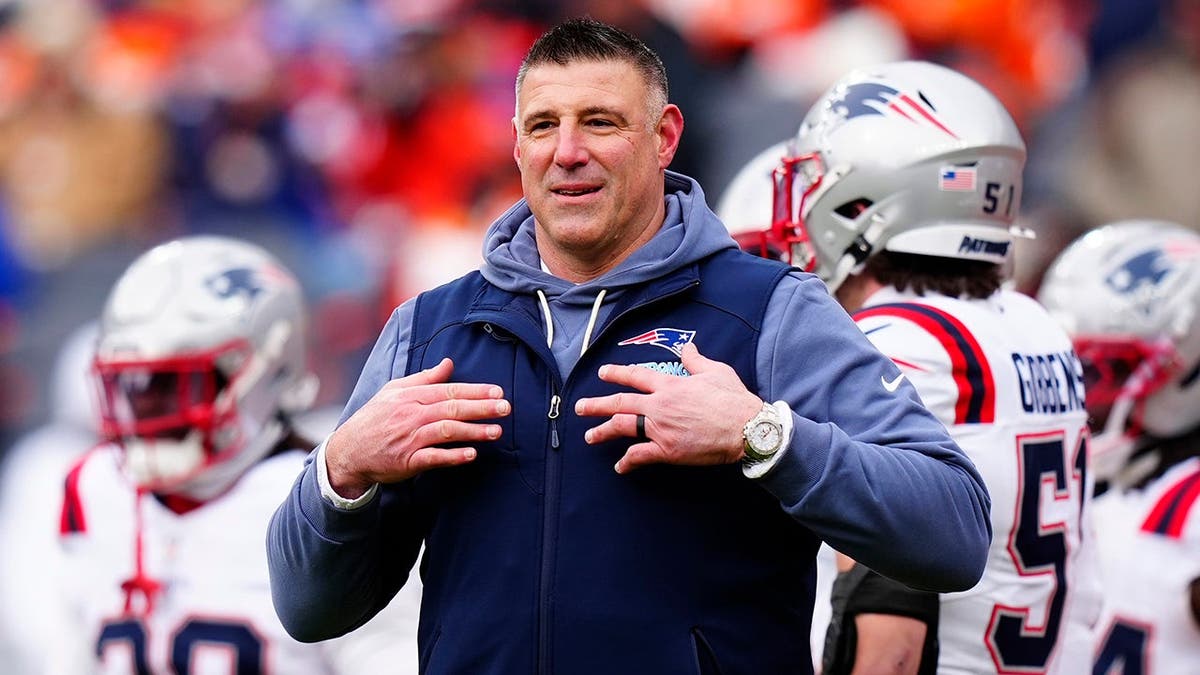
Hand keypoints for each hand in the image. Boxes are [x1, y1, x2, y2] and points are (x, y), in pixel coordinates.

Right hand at [325, 358, 509, 496]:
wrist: (349, 450)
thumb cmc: (375, 418)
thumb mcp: (394, 391)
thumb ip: (424, 378)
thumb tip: (448, 364)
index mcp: (411, 396)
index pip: (449, 390)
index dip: (475, 391)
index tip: (498, 392)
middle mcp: (412, 415)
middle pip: (452, 408)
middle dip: (481, 407)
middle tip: (506, 408)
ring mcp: (410, 438)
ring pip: (446, 431)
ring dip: (473, 431)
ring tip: (496, 431)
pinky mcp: (407, 460)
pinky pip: (433, 457)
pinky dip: (453, 455)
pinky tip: (471, 455)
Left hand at [574, 342, 762, 473]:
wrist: (745, 427)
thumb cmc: (733, 399)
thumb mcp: (715, 372)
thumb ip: (696, 360)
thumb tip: (688, 348)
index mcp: (670, 385)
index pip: (636, 376)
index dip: (617, 373)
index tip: (603, 373)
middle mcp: (659, 405)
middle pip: (620, 402)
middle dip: (597, 404)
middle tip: (580, 407)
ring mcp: (661, 429)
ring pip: (623, 427)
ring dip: (603, 430)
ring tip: (589, 435)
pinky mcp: (667, 450)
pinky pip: (640, 456)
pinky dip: (627, 462)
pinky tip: (619, 466)